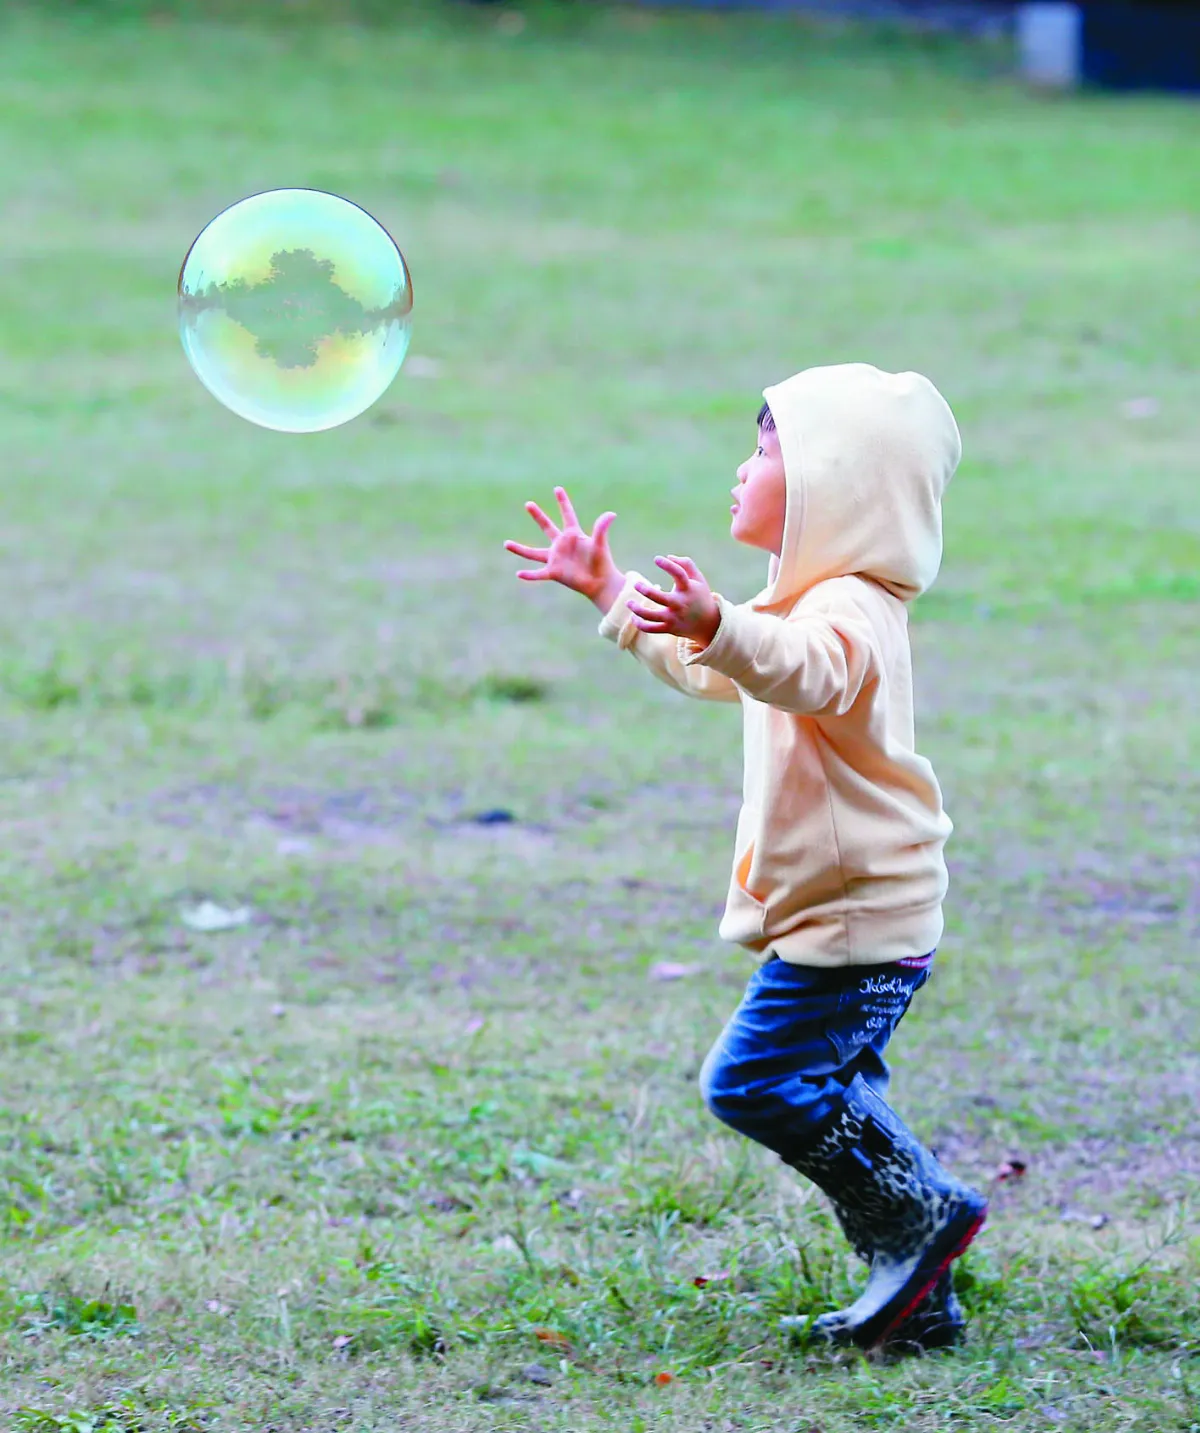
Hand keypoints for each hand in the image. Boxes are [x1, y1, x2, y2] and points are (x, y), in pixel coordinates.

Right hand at [504, 486, 618, 599]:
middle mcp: (561, 544)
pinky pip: (539, 573)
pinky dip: (530, 575)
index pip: (568, 515)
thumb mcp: (600, 544)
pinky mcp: (554, 572)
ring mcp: (556, 558)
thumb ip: (602, 528)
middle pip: (547, 527)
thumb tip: (611, 514)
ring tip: (506, 543)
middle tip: (528, 503)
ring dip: (520, 549)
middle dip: (538, 516)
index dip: (563, 502)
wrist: (600, 583)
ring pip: (533, 553)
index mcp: (574, 535)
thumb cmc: (601, 562)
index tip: (557, 488)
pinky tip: (519, 574)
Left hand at [626, 555, 720, 644]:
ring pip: (652, 616)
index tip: (656, 559)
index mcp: (688, 589)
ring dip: (637, 610)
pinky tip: (634, 617)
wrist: (709, 624)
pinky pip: (651, 629)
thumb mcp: (698, 579)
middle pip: (661, 598)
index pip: (679, 574)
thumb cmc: (700, 596)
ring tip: (628, 602)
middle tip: (636, 584)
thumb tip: (667, 557)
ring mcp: (674, 617)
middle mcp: (680, 603)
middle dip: (646, 591)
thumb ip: (686, 564)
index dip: (667, 565)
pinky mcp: (670, 628)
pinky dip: (640, 624)